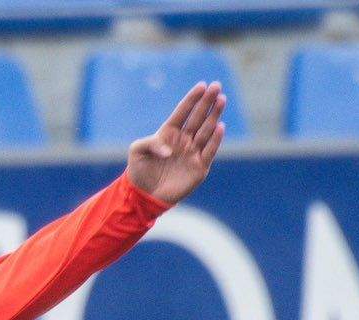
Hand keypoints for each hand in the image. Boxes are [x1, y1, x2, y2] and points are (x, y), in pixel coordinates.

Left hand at [126, 82, 226, 206]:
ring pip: (206, 130)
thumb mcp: (137, 151)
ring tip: (221, 100)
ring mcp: (193, 152)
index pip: (183, 112)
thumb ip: (149, 143)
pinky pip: (210, 151)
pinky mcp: (200, 167)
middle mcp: (184, 140)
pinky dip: (215, 139)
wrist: (144, 195)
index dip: (192, 99)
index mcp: (169, 133)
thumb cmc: (139, 171)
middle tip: (217, 86)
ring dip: (214, 115)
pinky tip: (220, 126)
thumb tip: (169, 150)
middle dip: (207, 101)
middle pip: (198, 117)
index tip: (202, 85)